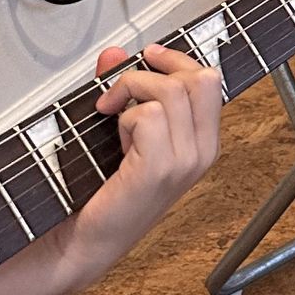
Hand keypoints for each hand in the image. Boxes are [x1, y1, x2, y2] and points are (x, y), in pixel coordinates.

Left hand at [53, 43, 221, 290]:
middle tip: (123, 86)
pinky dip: (126, 116)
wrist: (84, 241)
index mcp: (203, 144)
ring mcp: (184, 163)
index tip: (147, 56)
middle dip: (156, 69)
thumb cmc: (104, 192)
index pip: (210, 81)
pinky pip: (149, 115)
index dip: (176, 60)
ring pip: (172, 91)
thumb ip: (124, 89)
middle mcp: (202, 153)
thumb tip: (114, 53)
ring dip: (133, 91)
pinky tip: (116, 137)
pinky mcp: (158, 169)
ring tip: (112, 112)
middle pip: (200, 79)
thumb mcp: (124, 132)